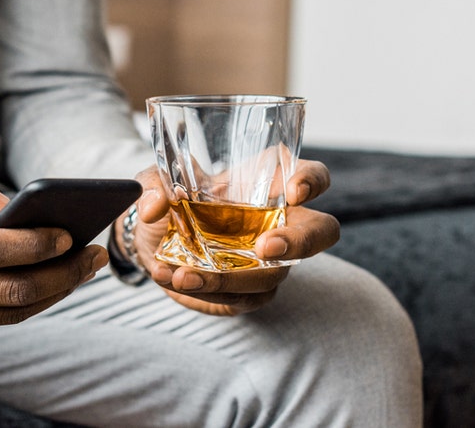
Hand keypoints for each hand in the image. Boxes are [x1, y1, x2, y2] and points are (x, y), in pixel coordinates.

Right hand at [0, 155, 106, 352]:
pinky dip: (22, 307)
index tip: (69, 234)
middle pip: (8, 291)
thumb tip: (8, 204)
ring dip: (51, 293)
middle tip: (95, 255)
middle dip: (61, 275)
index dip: (34, 246)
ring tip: (81, 269)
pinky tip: (48, 284)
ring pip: (5, 314)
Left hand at [127, 160, 338, 315]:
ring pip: (273, 275)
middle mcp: (278, 221)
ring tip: (183, 275)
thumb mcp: (154, 181)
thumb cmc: (170, 197)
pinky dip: (207, 292)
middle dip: (299, 241)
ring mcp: (270, 260)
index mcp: (266, 182)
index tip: (294, 190)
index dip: (311, 181)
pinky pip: (242, 298)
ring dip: (230, 278)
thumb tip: (155, 206)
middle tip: (264, 248)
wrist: (154, 237)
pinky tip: (174, 279)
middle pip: (320, 231)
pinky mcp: (250, 290)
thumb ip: (153, 186)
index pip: (309, 175)